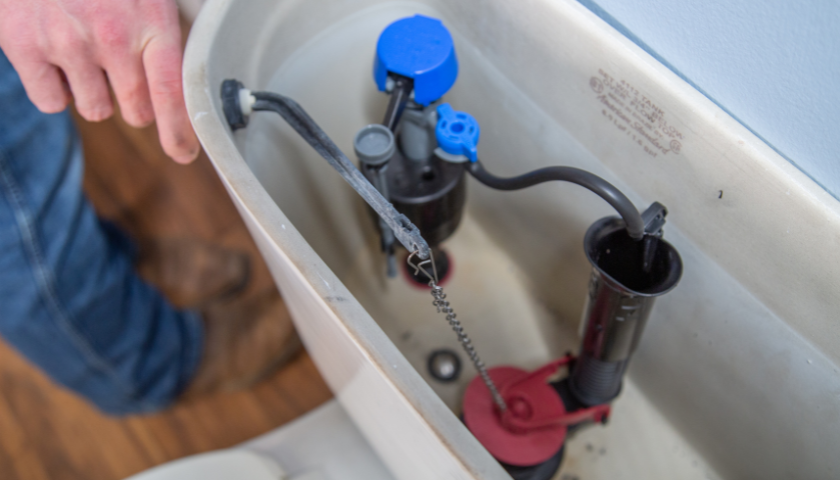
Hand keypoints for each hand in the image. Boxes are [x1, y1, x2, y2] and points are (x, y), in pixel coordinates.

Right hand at [0, 0, 199, 162]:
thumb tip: (183, 79)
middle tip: (121, 74)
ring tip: (84, 53)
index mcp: (151, 21)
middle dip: (134, 104)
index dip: (179, 131)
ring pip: (95, 110)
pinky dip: (54, 89)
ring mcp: (67, 44)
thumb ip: (164, 29)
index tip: (183, 152)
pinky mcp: (25, 46)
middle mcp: (112, 37)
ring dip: (94, 93)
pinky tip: (54, 58)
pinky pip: (51, 103)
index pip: (171, 93)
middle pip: (136, 110)